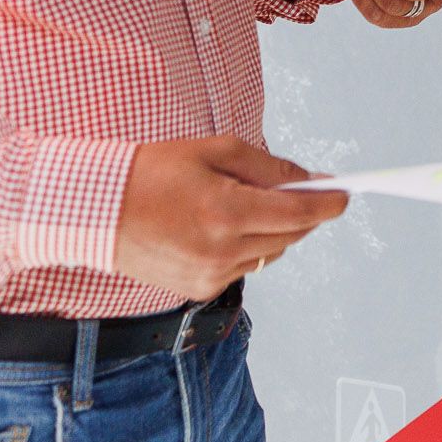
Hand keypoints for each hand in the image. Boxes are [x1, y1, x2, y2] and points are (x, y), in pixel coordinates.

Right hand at [112, 136, 348, 302]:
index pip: (299, 212)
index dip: (328, 202)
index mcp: (226, 212)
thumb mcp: (213, 151)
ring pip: (270, 252)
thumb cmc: (150, 173)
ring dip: (272, 229)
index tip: (344, 194)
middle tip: (298, 189)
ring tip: (242, 203)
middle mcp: (222, 251)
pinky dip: (246, 246)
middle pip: (291, 235)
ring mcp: (210, 276)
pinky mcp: (199, 290)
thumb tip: (308, 178)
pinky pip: (244, 267)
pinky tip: (219, 226)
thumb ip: (267, 166)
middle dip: (303, 212)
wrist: (96, 211)